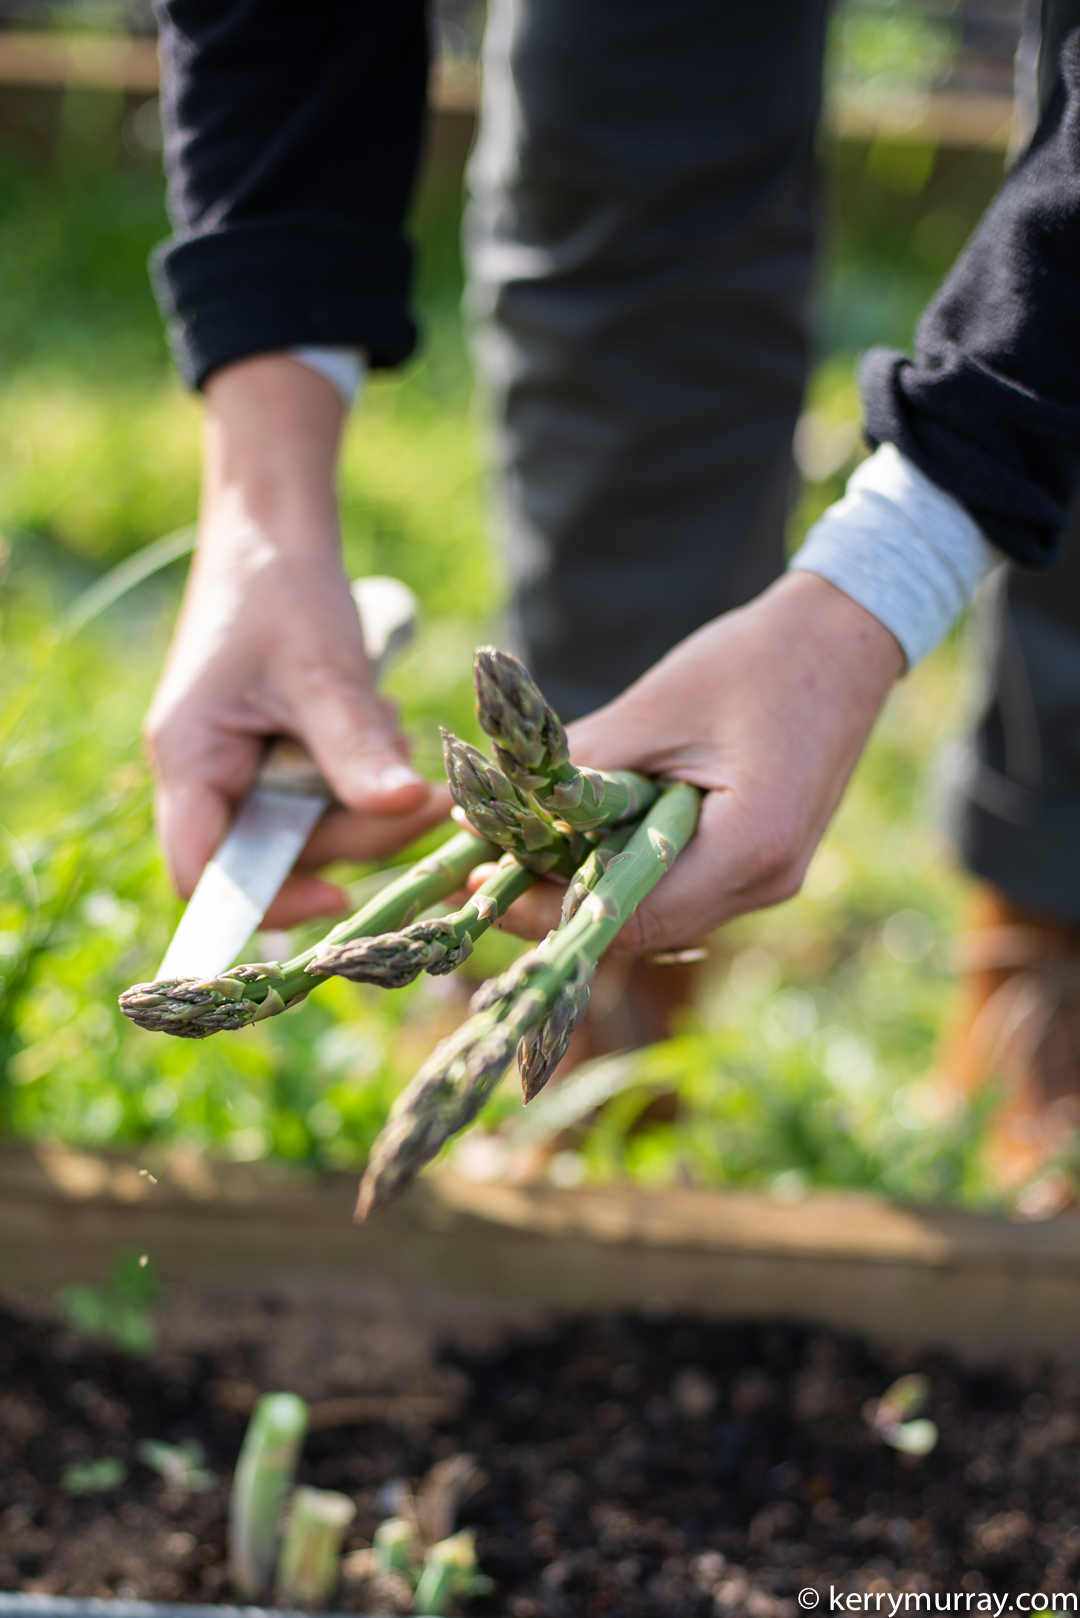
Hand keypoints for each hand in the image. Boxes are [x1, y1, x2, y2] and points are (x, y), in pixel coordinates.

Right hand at [146, 354, 449, 928]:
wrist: (276, 529)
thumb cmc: (281, 589)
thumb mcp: (322, 671)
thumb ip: (355, 747)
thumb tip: (405, 810)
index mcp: (189, 759)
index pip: (203, 874)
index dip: (265, 901)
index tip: (340, 897)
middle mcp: (208, 775)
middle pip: (279, 854)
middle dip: (356, 832)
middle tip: (426, 797)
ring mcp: (245, 767)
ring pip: (313, 826)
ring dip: (366, 796)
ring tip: (392, 726)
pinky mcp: (279, 754)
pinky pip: (327, 793)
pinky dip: (364, 770)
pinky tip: (380, 719)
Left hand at [482, 572, 903, 952]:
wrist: (843, 640)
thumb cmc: (755, 661)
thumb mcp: (656, 707)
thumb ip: (584, 767)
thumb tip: (501, 809)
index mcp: (751, 847)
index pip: (631, 916)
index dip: (547, 910)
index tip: (483, 884)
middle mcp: (766, 882)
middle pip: (641, 928)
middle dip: (556, 906)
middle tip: (481, 874)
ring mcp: (769, 879)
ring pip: (658, 915)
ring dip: (586, 892)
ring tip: (515, 857)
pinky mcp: (761, 862)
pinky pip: (679, 889)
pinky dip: (624, 874)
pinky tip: (575, 846)